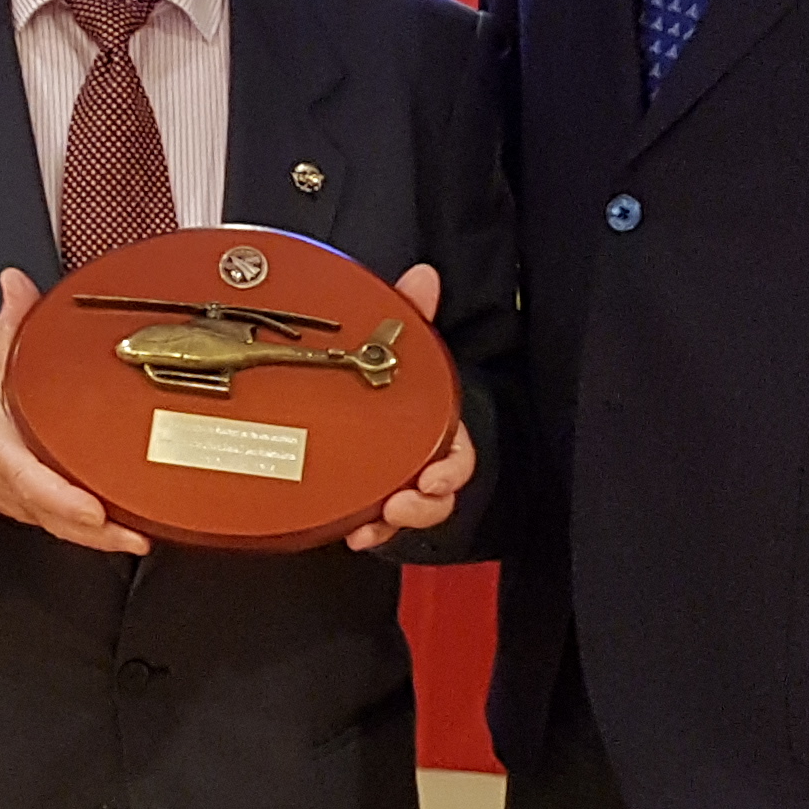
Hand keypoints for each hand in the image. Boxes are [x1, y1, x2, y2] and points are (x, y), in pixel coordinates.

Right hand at [0, 268, 148, 556]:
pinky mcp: (43, 512)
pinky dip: (101, 534)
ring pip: (69, 531)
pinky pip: (73, 529)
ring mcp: (31, 506)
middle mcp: (18, 488)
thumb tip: (19, 284)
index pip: (33, 481)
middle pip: (60, 518)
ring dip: (106, 538)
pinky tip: (133, 530)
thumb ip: (9, 324)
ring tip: (144, 534)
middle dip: (99, 530)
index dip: (63, 499)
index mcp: (1, 452)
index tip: (93, 508)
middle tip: (137, 532)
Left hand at [347, 264, 472, 550]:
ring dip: (394, 523)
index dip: (451, 471)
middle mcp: (423, 458)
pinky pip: (375, 523)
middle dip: (423, 506)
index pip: (458, 455)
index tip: (435, 478)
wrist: (357, 399)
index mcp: (437, 426)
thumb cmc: (393, 379)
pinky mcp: (370, 497)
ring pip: (409, 513)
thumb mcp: (402, 343)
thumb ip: (413, 313)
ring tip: (374, 522)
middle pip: (437, 494)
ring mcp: (398, 481)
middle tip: (401, 505)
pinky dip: (367, 530)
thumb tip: (422, 276)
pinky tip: (350, 532)